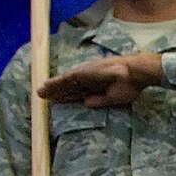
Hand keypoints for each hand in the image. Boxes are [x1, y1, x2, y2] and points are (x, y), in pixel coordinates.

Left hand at [38, 52, 163, 106]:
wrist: (135, 74)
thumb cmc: (130, 86)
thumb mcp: (113, 98)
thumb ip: (99, 100)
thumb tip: (86, 103)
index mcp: (96, 86)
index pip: (78, 93)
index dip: (68, 98)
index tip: (58, 102)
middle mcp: (88, 79)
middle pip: (69, 88)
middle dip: (57, 93)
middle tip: (43, 97)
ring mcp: (85, 75)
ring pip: (65, 83)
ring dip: (52, 88)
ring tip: (40, 93)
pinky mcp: (82, 73)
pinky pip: (66, 78)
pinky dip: (55, 82)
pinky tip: (45, 86)